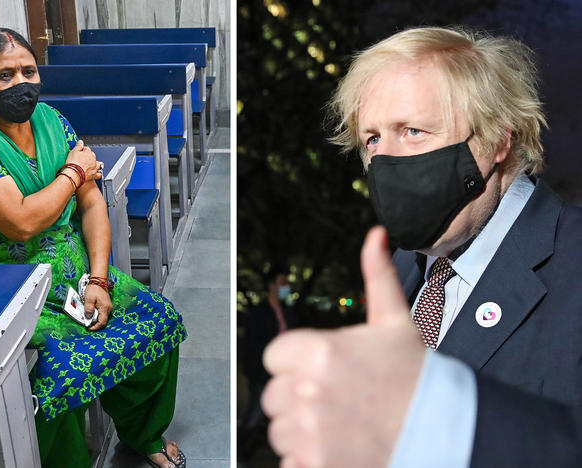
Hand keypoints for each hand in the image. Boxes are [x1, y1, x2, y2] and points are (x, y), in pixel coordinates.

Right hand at [65, 140, 101, 182]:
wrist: (74, 174)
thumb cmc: (73, 163)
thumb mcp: (73, 151)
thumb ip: (78, 146)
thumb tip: (81, 142)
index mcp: (88, 153)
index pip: (87, 149)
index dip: (83, 150)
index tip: (80, 152)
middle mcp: (93, 160)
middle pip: (93, 155)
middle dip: (89, 156)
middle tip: (84, 158)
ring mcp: (94, 167)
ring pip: (99, 164)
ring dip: (96, 164)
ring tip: (93, 164)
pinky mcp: (94, 175)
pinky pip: (99, 174)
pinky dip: (98, 173)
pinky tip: (97, 173)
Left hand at [84, 282, 112, 330]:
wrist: (99, 281)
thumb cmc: (94, 289)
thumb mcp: (88, 299)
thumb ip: (89, 309)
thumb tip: (89, 318)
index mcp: (105, 308)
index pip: (102, 322)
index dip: (96, 327)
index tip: (89, 328)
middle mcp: (108, 308)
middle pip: (103, 321)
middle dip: (96, 324)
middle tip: (88, 325)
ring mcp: (108, 306)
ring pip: (103, 317)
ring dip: (97, 320)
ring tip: (89, 320)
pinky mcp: (107, 304)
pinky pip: (103, 313)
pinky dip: (98, 316)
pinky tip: (93, 314)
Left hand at [261, 226, 425, 467]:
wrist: (442, 428)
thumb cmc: (415, 374)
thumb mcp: (394, 322)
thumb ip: (376, 276)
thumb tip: (377, 234)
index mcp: (318, 350)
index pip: (274, 356)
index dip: (294, 364)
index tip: (321, 372)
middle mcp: (307, 389)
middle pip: (273, 395)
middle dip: (296, 398)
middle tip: (334, 401)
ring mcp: (309, 430)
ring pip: (279, 430)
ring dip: (300, 430)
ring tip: (338, 425)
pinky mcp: (314, 464)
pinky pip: (288, 461)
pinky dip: (306, 458)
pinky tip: (337, 448)